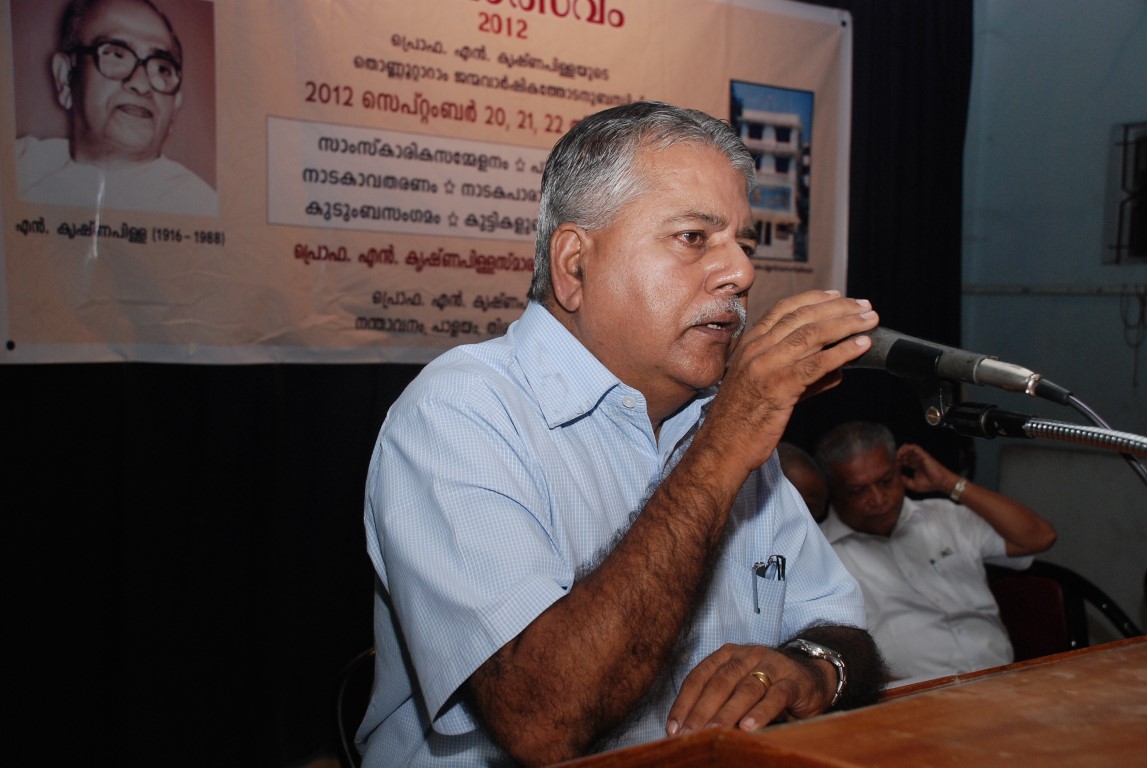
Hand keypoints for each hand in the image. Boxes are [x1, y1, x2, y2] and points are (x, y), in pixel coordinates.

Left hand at [665, 643, 832, 735]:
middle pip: (718, 683)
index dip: (683, 703)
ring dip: (727, 713)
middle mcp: (746, 656)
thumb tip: (688, 731)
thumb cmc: (767, 687)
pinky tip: (749, 728)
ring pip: (744, 689)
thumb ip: (718, 702)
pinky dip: (760, 712)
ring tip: (714, 732)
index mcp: (726, 656)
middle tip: (689, 735)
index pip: (698, 677)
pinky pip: (775, 696)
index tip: (672, 728)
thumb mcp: (739, 689)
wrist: (812, 677)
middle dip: (701, 711)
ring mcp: (770, 665)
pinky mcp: (792, 680)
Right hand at [700, 290, 878, 477]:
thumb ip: (804, 377)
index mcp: (749, 345)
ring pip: (811, 335)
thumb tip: (838, 371)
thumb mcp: (769, 389)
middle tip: (865, 306)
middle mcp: (755, 350)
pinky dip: (842, 352)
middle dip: (838, 308)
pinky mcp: (778, 387)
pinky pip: (816, 364)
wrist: (722, 447)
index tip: (837, 295)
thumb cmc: (743, 422)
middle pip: (802, 317)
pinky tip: (861, 346)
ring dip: (846, 325)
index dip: (813, 299)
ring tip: (870, 321)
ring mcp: (765, 367)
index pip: (783, 309)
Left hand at [896, 443, 957, 495]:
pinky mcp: (923, 454)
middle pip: (904, 453)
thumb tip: (896, 476)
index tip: (891, 466)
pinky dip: (906, 449)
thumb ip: (904, 480)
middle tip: (892, 461)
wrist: (941, 483)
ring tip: (896, 457)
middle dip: (897, 456)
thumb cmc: (930, 485)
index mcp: (915, 466)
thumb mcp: (913, 485)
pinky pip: (913, 447)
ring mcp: (920, 457)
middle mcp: (917, 460)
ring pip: (908, 448)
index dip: (896, 462)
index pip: (903, 460)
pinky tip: (901, 455)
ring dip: (900, 451)